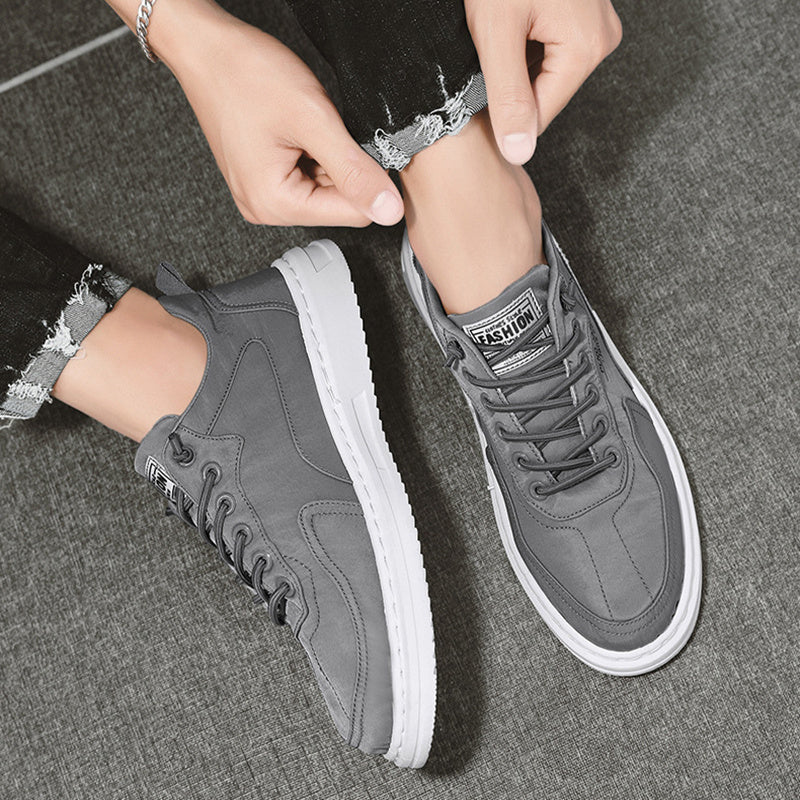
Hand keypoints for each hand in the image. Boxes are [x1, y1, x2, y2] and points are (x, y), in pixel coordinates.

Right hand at [153, 2, 403, 225]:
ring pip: (327, 189)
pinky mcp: (265, 179)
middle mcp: (265, 207)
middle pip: (339, 204)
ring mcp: (263, 194)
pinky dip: (317, 152)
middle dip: (345, 166)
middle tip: (325, 128)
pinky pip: (309, 176)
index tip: (359, 145)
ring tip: (306, 125)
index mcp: (274, 203)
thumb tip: (389, 211)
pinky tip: (301, 129)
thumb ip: (355, 171)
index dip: (368, 179)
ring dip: (331, 156)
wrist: (207, 48)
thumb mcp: (314, 120)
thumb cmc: (246, 74)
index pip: (353, 213)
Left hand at [465, 0, 622, 163]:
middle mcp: (601, 41)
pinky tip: (509, 26)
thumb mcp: (496, 32)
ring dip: (513, 66)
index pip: (540, 117)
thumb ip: (508, 96)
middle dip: (509, 85)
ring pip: (544, 76)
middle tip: (486, 50)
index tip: (474, 92)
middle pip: (544, 96)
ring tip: (498, 33)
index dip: (502, 114)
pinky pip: (549, 52)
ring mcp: (595, 28)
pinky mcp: (583, 19)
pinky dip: (522, 48)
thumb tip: (519, 152)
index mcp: (587, 49)